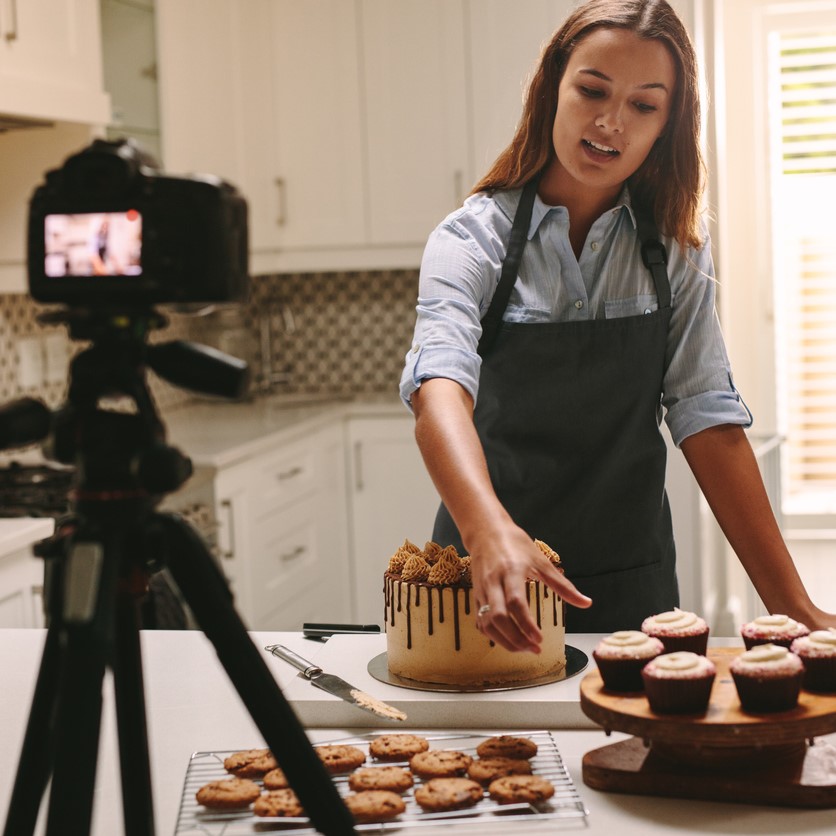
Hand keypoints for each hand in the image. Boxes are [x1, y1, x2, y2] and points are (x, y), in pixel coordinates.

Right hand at [466, 522, 590, 652]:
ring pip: (487, 622)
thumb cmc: (515, 544)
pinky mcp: (476, 595)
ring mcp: (482, 589)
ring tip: (523, 648)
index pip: (516, 603)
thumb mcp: (541, 560)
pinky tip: (507, 639)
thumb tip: (586, 603)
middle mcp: (493, 582)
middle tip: (534, 649)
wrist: (486, 531)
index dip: (527, 624)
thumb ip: (563, 585)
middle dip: (516, 638)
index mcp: (512, 571)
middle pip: (499, 617)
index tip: (540, 639)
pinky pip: (480, 621)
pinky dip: (493, 635)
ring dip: (504, 641)